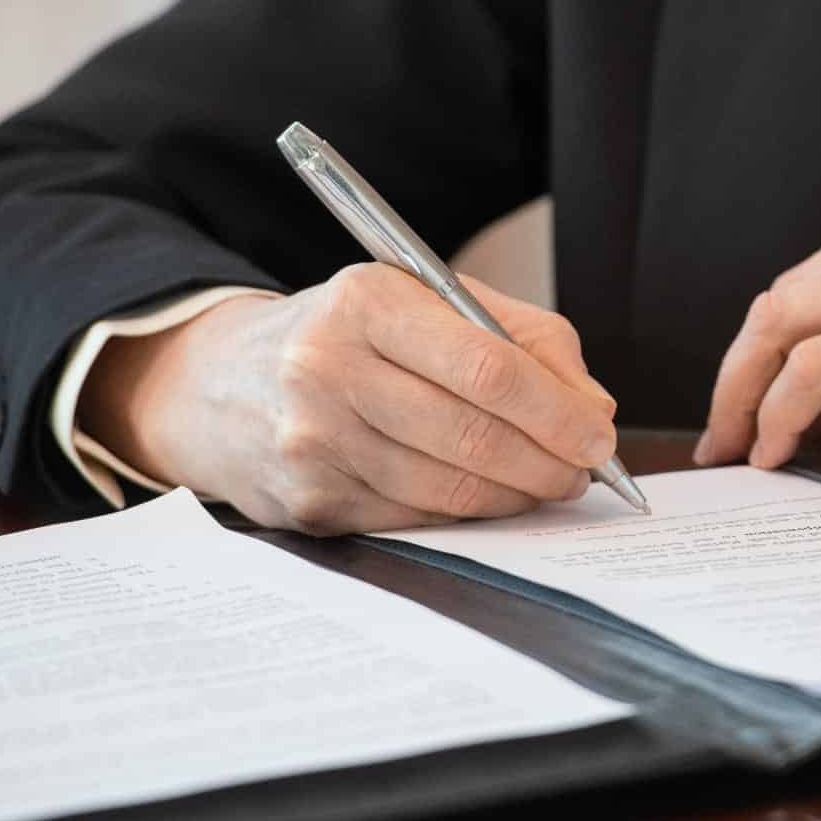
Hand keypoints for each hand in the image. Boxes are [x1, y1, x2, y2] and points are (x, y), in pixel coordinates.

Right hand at [78, 265, 618, 533]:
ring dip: (516, 495)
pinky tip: (488, 497)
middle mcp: (327, 368)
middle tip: (584, 470)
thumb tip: (592, 404)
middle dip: (548, 462)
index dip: (557, 410)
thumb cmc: (349, 337)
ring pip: (448, 488)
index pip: (486, 366)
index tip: (598, 433)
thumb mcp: (425, 302)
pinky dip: (468, 514)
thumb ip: (520, 337)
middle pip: (472, 434)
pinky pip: (415, 518)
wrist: (222, 384)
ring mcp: (311, 441)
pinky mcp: (308, 502)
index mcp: (365, 302)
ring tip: (547, 483)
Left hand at [693, 195, 820, 468]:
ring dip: (746, 395)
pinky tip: (780, 450)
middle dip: (740, 372)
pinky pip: (815, 371)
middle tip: (724, 433)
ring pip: (783, 326)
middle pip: (784, 300)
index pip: (810, 283)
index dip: (763, 348)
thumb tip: (801, 413)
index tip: (744, 402)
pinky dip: (780, 413)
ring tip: (742, 448)